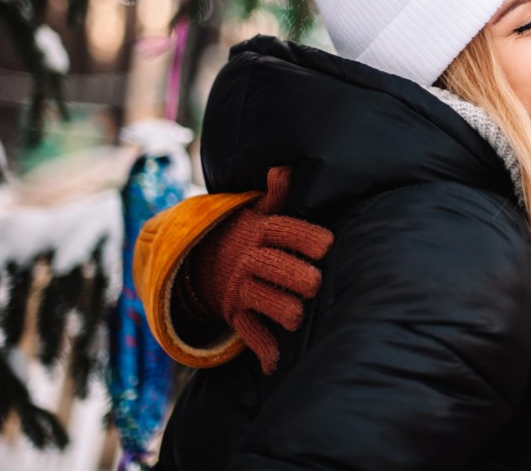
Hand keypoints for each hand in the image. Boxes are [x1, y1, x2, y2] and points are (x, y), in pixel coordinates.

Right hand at [183, 166, 332, 373]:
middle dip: (294, 276)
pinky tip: (274, 362)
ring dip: (280, 309)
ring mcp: (241, 287)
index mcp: (261, 231)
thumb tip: (284, 168)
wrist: (204, 260)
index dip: (304, 238)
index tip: (326, 245)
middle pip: (272, 266)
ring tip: (297, 315)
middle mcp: (250, 259)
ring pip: (261, 300)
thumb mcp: (260, 211)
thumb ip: (278, 194)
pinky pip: (248, 331)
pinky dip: (262, 349)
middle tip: (314, 282)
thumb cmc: (252, 233)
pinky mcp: (237, 312)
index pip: (283, 231)